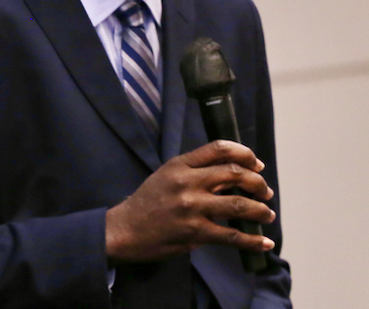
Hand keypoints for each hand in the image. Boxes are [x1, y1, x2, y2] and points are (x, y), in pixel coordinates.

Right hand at [105, 140, 275, 263]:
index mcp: (179, 165)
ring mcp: (192, 208)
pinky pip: (232, 236)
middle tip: (265, 192)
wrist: (125, 230)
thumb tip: (232, 174)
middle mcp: (187, 182)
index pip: (220, 149)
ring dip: (261, 210)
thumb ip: (194, 171)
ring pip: (240, 204)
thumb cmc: (147, 202)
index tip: (257, 165)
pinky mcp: (195, 232)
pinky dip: (253, 241)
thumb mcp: (166, 175)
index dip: (246, 155)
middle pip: (235, 174)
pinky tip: (264, 243)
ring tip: (266, 214)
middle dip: (258, 183)